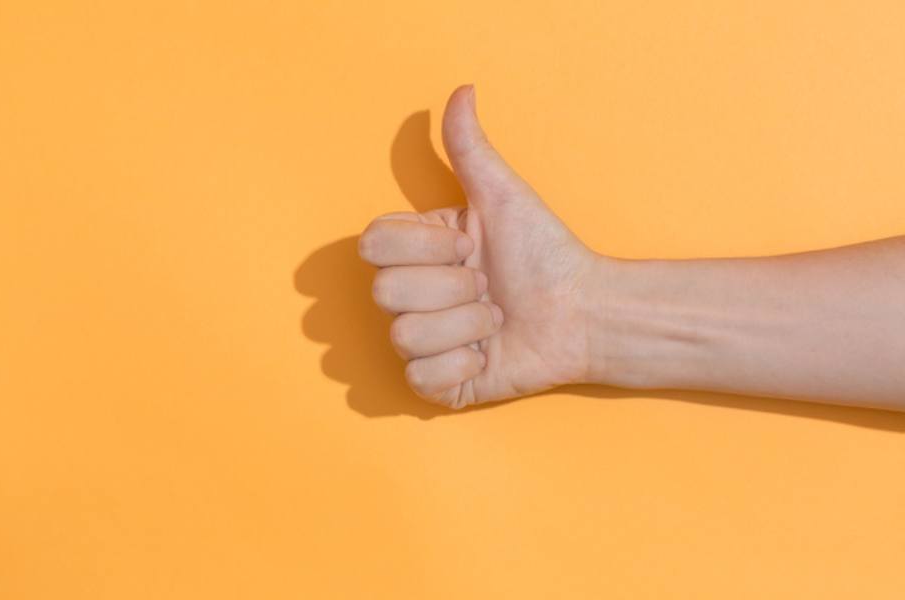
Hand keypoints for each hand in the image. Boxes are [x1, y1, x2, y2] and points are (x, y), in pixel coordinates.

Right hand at [358, 85, 602, 408]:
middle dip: (452, 288)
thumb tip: (462, 91)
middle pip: (385, 292)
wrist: (583, 312)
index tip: (469, 244)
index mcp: (414, 252)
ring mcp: (420, 343)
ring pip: (404, 336)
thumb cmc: (545, 253)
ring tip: (494, 319)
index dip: (425, 247)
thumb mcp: (503, 196)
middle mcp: (409, 297)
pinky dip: (463, 365)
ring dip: (465, 327)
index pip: (373, 245)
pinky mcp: (437, 385)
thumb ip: (470, 148)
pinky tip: (489, 354)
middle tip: (488, 285)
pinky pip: (422, 378)